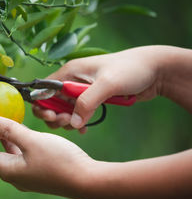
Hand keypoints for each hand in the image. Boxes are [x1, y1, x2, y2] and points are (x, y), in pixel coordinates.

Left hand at [0, 112, 93, 197]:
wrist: (87, 181)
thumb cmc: (60, 160)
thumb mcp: (33, 141)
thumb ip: (9, 130)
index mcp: (6, 169)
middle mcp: (11, 174)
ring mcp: (23, 174)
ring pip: (1, 152)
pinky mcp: (34, 171)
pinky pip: (15, 153)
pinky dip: (10, 140)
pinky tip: (13, 129)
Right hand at [33, 46, 166, 130]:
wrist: (155, 70)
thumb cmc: (131, 69)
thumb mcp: (107, 84)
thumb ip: (87, 102)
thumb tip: (73, 123)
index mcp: (70, 71)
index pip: (44, 89)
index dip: (42, 104)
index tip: (52, 116)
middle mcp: (72, 80)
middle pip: (51, 102)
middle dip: (54, 115)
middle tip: (67, 123)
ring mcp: (81, 91)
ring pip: (63, 110)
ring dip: (67, 121)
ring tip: (79, 126)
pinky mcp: (91, 99)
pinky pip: (77, 114)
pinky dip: (78, 123)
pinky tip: (85, 129)